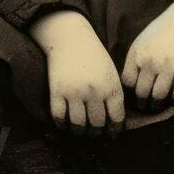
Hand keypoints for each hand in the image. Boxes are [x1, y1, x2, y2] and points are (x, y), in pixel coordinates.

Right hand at [30, 11, 123, 135]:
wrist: (71, 39)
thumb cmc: (94, 56)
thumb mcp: (111, 73)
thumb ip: (113, 94)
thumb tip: (114, 119)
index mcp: (111, 86)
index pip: (116, 117)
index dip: (114, 129)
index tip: (112, 134)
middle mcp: (94, 92)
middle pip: (97, 123)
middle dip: (97, 132)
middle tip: (95, 134)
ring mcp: (74, 92)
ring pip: (78, 124)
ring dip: (80, 131)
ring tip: (81, 132)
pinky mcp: (57, 91)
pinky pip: (59, 116)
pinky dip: (62, 124)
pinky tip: (65, 125)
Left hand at [122, 0, 173, 111]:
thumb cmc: (161, 31)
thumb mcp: (140, 42)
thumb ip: (133, 62)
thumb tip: (128, 85)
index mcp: (137, 55)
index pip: (128, 83)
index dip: (129, 94)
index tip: (132, 98)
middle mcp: (151, 62)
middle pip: (142, 92)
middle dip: (142, 104)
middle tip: (144, 108)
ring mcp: (170, 66)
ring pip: (159, 95)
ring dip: (157, 105)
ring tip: (156, 107)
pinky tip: (172, 98)